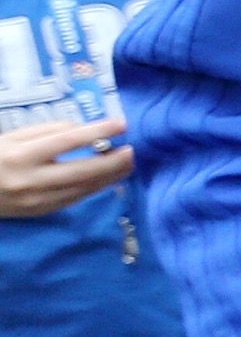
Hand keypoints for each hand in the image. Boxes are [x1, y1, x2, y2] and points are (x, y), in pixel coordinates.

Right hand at [0, 110, 131, 216]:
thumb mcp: (11, 137)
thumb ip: (47, 131)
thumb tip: (82, 129)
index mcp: (20, 156)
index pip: (68, 141)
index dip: (98, 132)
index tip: (122, 124)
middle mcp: (30, 181)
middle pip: (82, 171)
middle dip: (113, 161)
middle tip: (133, 150)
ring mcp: (36, 201)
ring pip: (83, 189)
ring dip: (109, 177)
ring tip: (127, 163)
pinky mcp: (39, 212)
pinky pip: (74, 199)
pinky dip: (93, 188)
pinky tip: (107, 179)